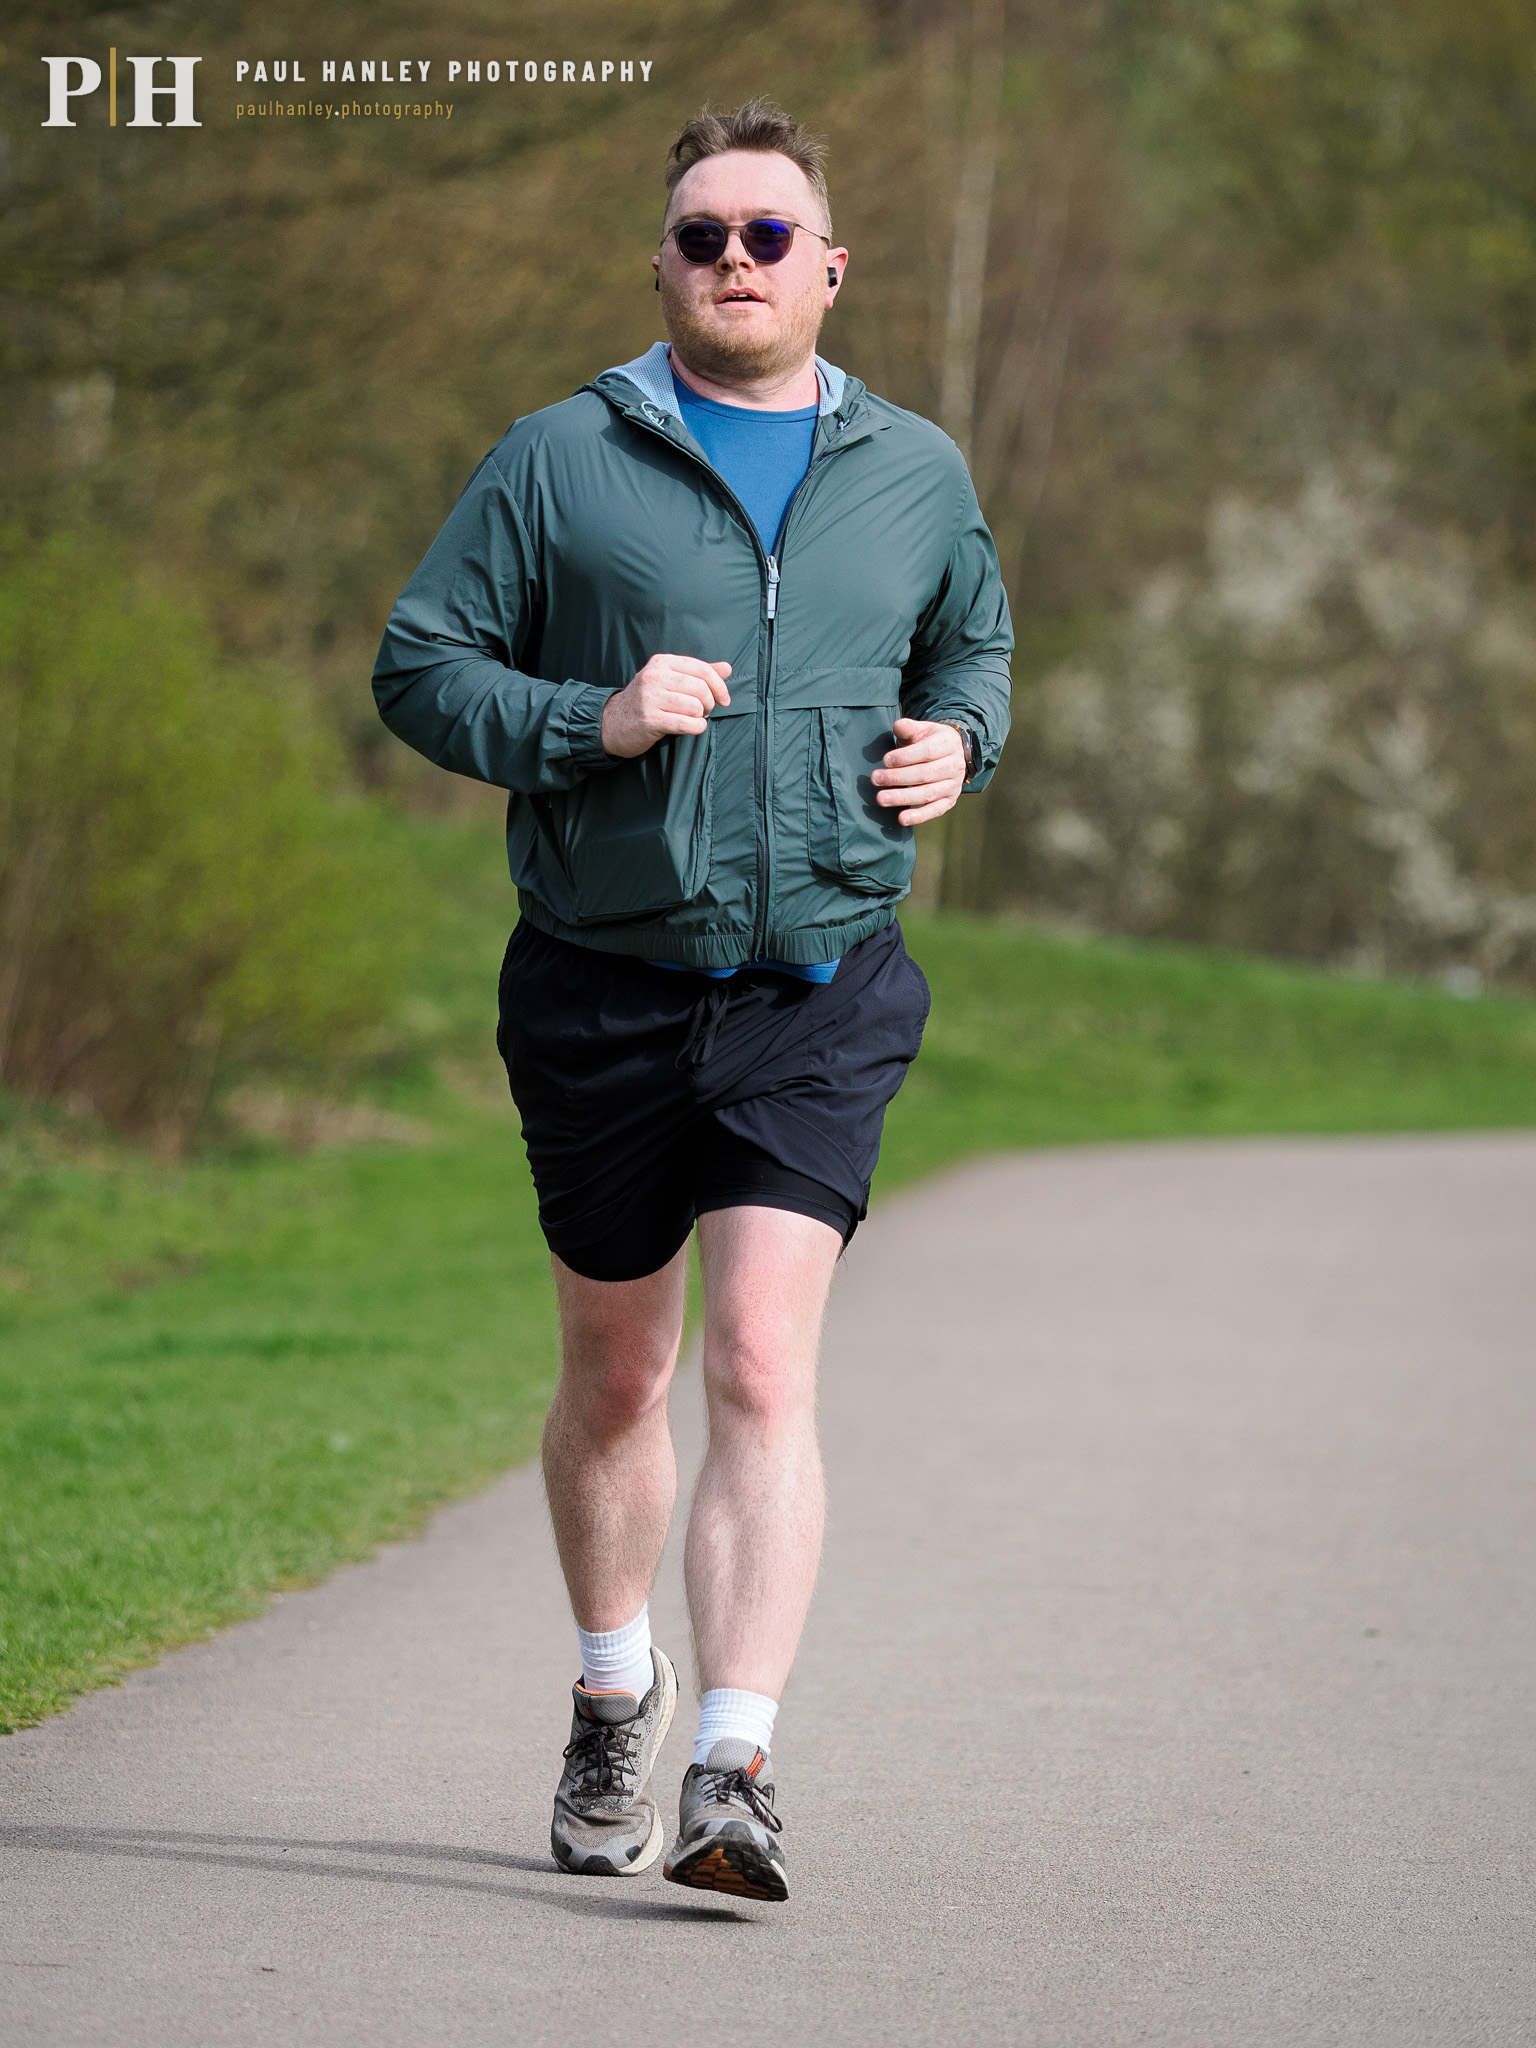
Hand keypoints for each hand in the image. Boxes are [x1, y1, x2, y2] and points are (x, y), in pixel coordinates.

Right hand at [601, 655, 731, 757]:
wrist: (613, 722)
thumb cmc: (648, 701)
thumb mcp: (670, 681)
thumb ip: (699, 673)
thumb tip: (727, 668)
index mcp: (662, 663)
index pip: (702, 669)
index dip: (719, 685)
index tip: (724, 699)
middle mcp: (654, 676)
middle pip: (701, 688)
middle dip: (709, 703)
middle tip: (703, 711)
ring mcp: (650, 697)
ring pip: (695, 707)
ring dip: (700, 717)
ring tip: (692, 718)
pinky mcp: (649, 719)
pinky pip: (685, 723)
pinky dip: (696, 728)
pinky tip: (693, 728)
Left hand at [870, 717, 967, 826]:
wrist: (951, 753)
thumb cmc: (929, 740)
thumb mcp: (922, 730)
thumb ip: (909, 728)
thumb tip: (898, 726)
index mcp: (948, 743)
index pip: (926, 752)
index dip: (905, 757)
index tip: (885, 760)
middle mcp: (954, 765)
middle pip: (925, 774)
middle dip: (897, 777)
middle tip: (875, 779)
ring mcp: (953, 785)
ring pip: (928, 793)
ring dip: (903, 797)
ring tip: (881, 799)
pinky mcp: (949, 800)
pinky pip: (935, 810)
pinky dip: (919, 816)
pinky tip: (902, 819)